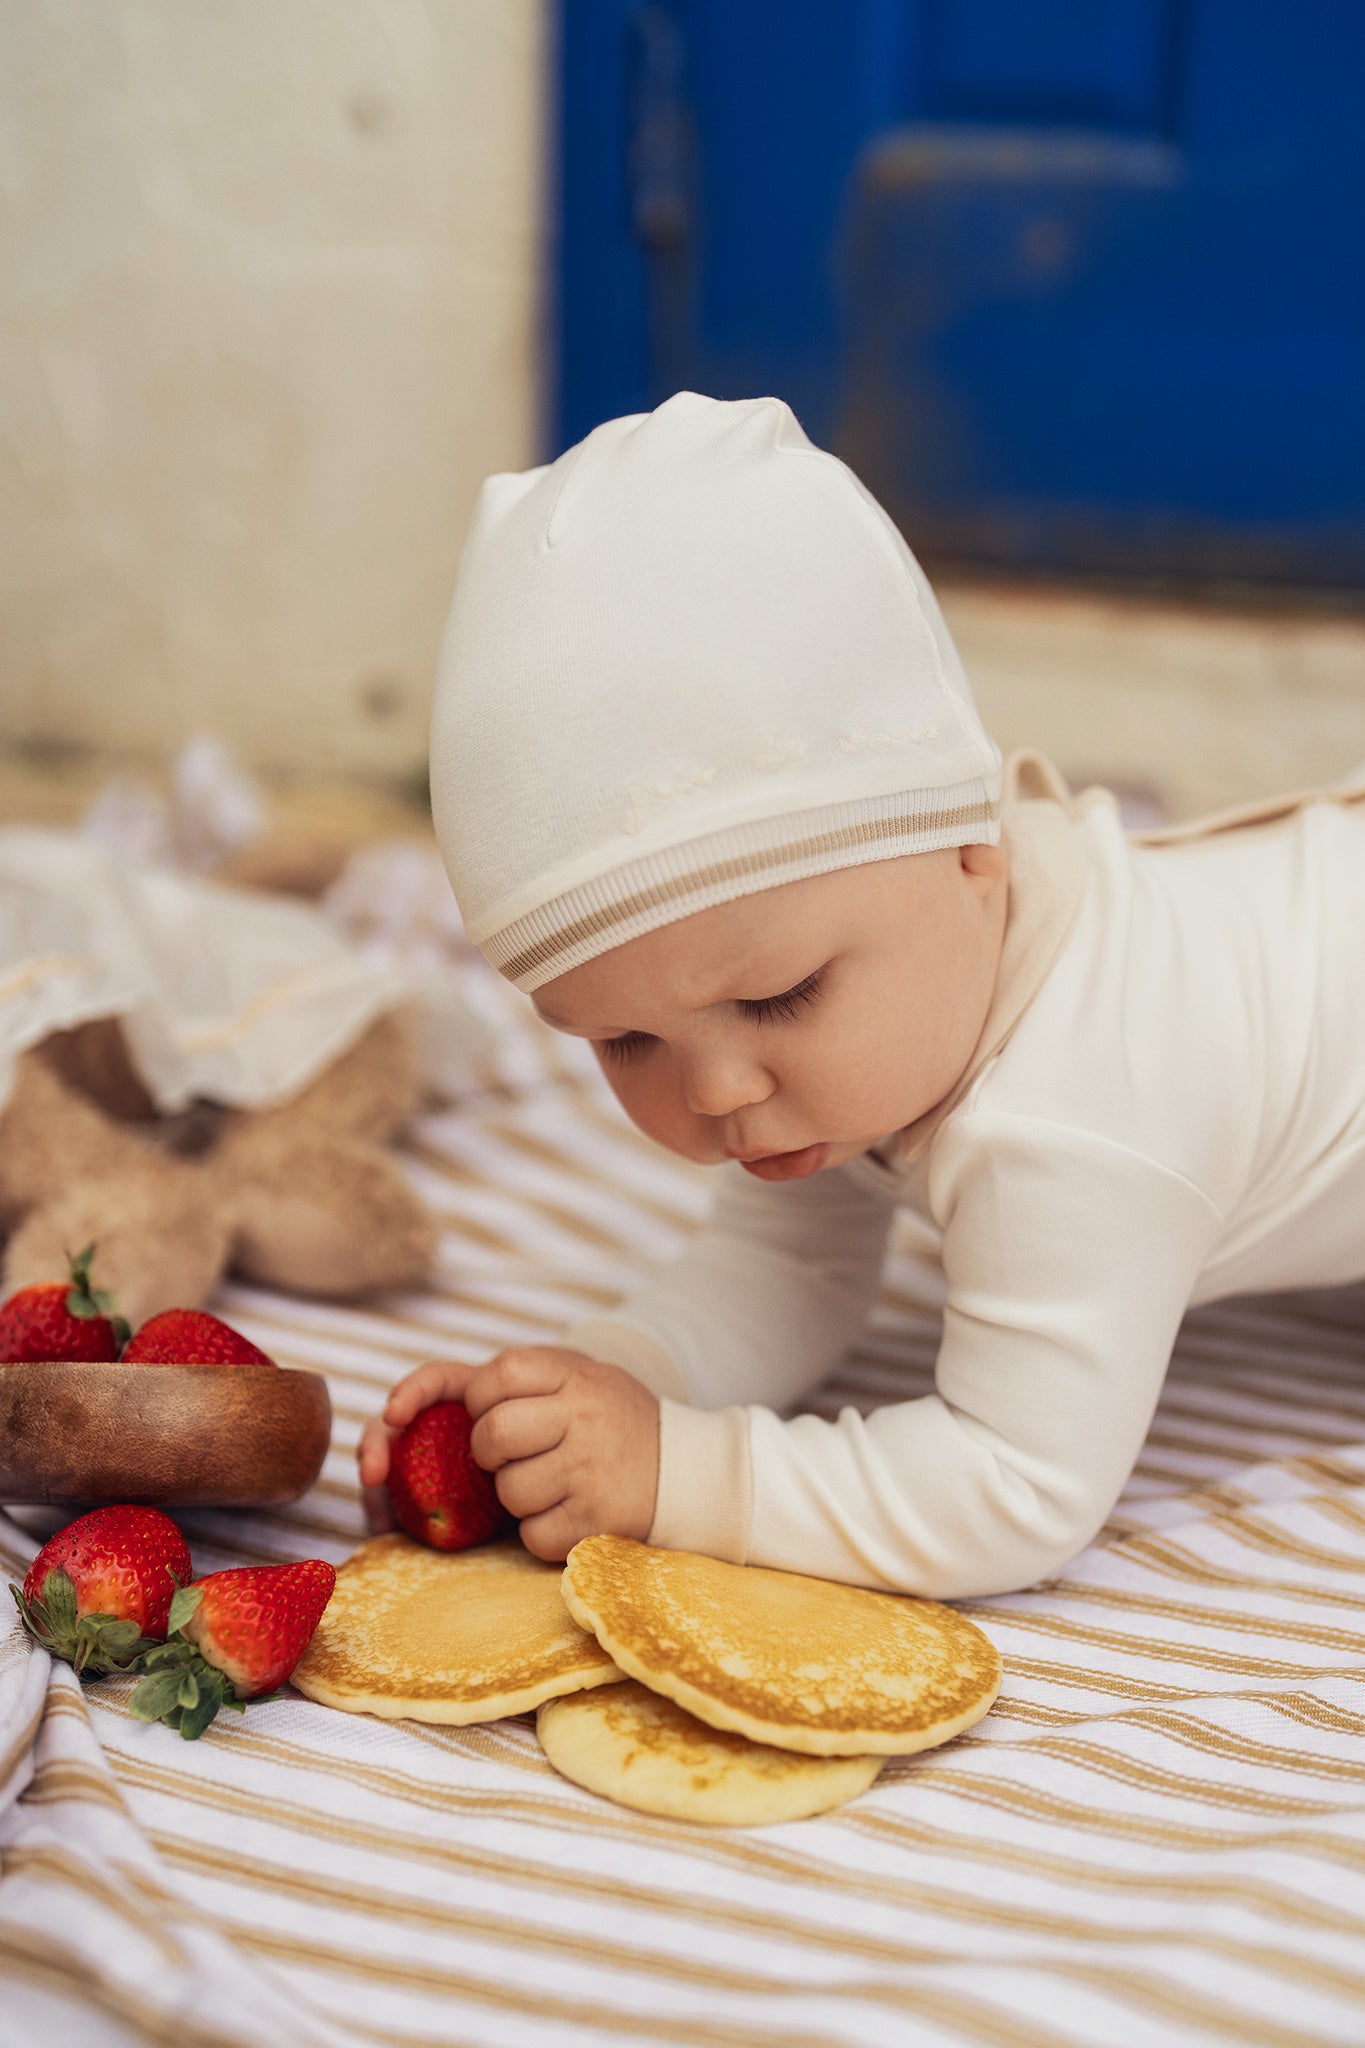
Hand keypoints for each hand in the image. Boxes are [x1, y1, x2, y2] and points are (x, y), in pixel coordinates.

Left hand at [356, 1348, 659, 1560]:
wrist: (689, 1472)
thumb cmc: (613, 1421)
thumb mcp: (580, 1377)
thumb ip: (520, 1378)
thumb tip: (417, 1401)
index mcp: (574, 1374)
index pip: (495, 1375)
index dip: (476, 1398)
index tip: (484, 1412)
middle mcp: (583, 1416)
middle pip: (491, 1435)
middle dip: (488, 1453)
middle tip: (516, 1456)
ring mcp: (590, 1469)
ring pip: (508, 1491)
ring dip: (517, 1498)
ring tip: (555, 1484)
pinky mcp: (596, 1521)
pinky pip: (533, 1534)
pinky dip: (542, 1531)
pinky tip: (571, 1513)